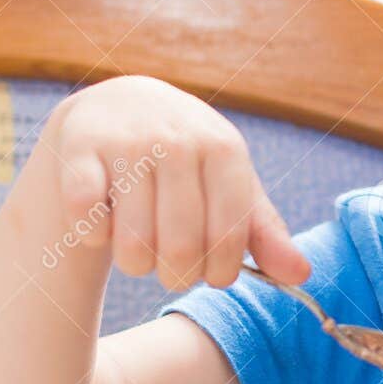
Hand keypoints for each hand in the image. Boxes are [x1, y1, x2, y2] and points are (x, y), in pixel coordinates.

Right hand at [43, 75, 309, 289]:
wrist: (120, 107)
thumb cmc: (189, 161)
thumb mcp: (232, 185)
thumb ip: (264, 232)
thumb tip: (301, 274)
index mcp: (225, 149)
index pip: (229, 238)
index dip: (220, 273)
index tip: (212, 275)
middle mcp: (179, 139)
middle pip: (181, 249)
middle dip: (177, 276)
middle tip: (172, 268)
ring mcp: (128, 142)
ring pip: (132, 246)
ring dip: (135, 264)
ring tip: (139, 248)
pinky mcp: (80, 150)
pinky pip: (86, 223)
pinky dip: (93, 236)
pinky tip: (103, 219)